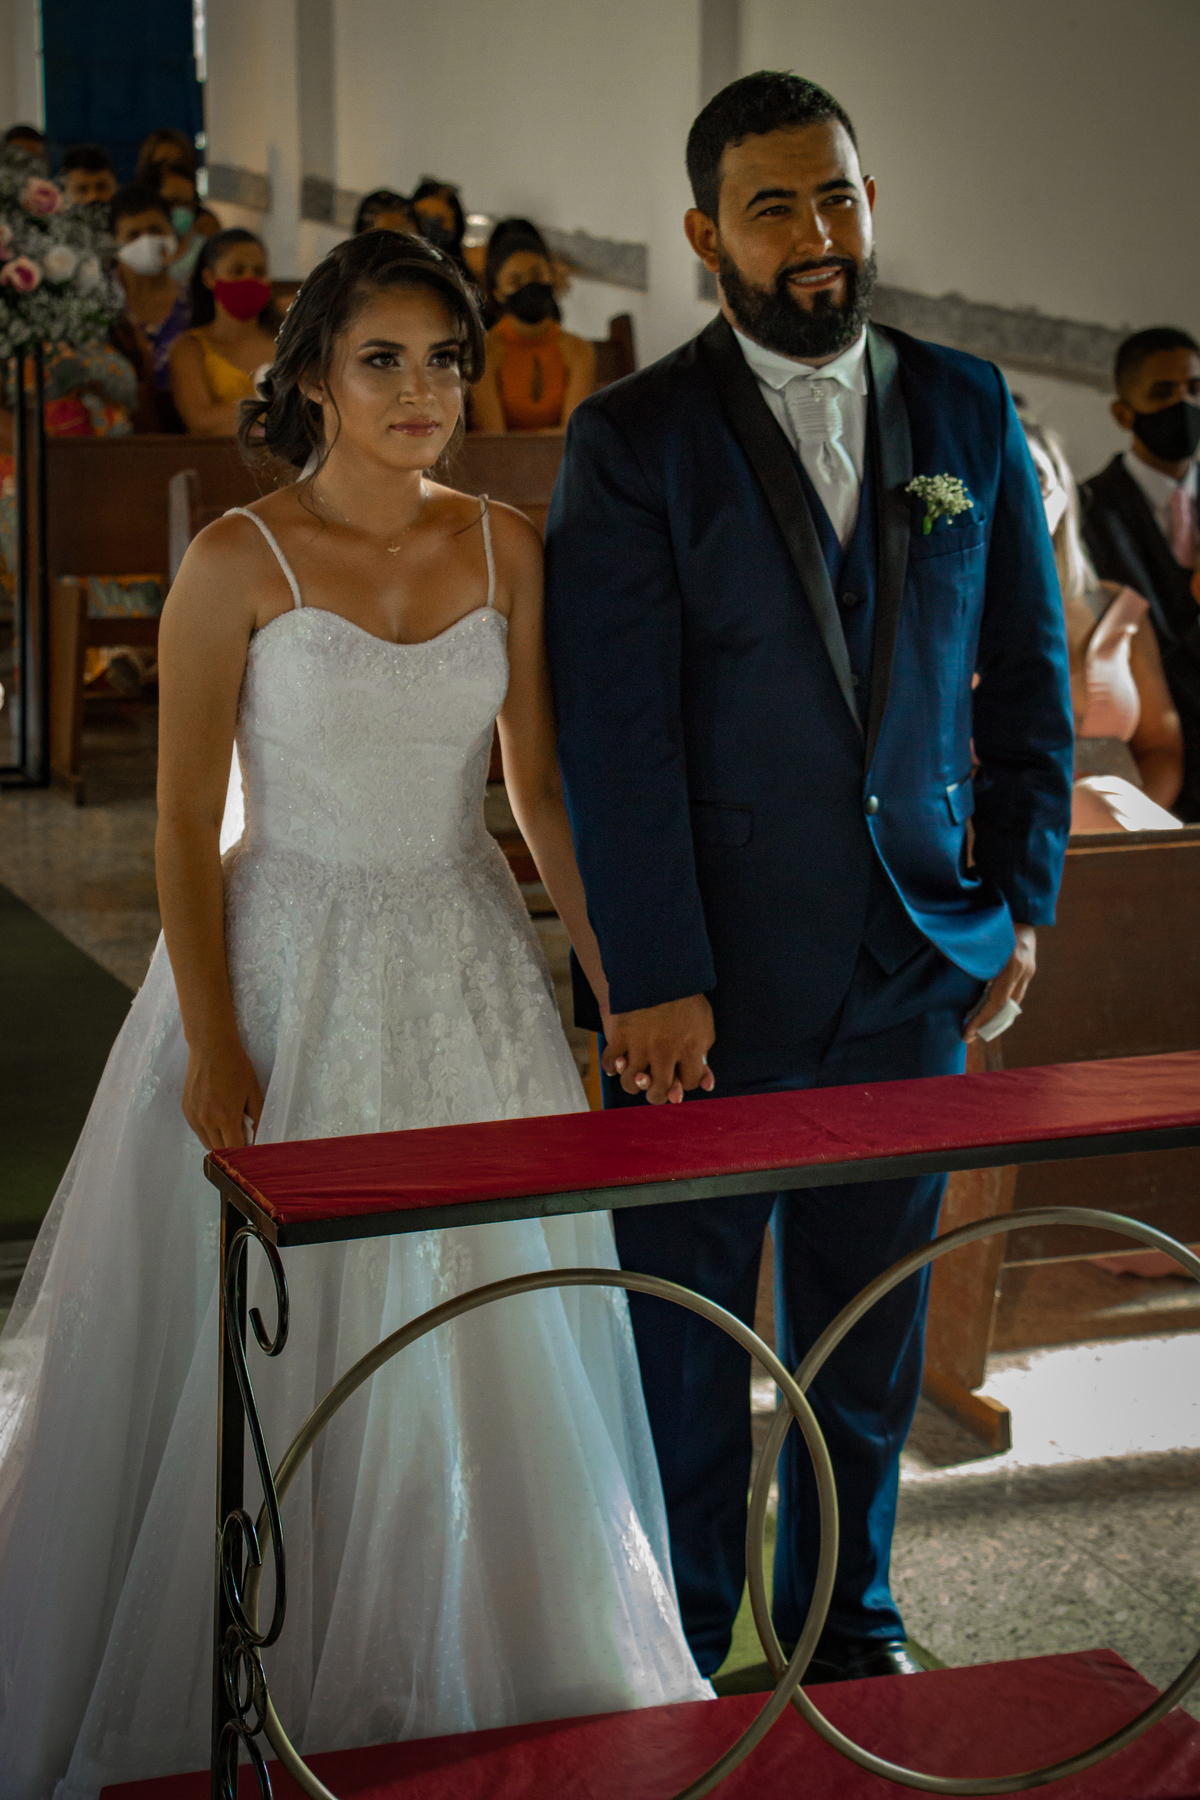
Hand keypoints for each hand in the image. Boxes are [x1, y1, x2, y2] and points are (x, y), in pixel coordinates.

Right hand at [182, 1033, 263, 1149]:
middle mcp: (206, 1120)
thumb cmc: (236, 1067)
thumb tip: (258, 1136)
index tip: (252, 1149)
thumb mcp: (253, 1091)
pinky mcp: (185, 1109)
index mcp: (225, 1117)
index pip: (234, 1148)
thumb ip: (257, 1117)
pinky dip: (208, 1131)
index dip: (245, 1152)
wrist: (210, 1047)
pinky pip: (198, 1130)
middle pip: (219, 1149)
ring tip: (230, 1129)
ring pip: (206, 1142)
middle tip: (243, 1139)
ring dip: (219, 1142)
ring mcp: (193, 1116)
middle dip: (232, 1149)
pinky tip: (217, 1119)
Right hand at [601, 995, 715, 1104]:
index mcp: (690, 1048)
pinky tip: (617, 1065)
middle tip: (654, 1090)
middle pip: (659, 1090)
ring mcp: (641, 1044)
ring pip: (631, 1082)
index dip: (685, 1082)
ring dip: (632, 1084)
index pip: (689, 1082)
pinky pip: (610, 1062)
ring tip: (634, 1078)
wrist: (659, 970)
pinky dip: (610, 1067)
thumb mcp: (704, 1025)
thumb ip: (704, 1054)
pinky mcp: (621, 1035)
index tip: (680, 1076)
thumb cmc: (685, 998)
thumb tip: (707, 1085)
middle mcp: (665, 1051)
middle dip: (658, 1095)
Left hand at [964, 925, 1036, 1041]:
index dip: (981, 1020)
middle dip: (988, 1024)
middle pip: (1006, 1007)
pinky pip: (1015, 991)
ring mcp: (1029, 969)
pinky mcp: (1029, 966)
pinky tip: (989, 1008)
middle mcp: (1024, 970)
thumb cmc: (998, 916)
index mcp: (1012, 965)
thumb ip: (974, 958)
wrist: (1023, 903)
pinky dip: (1002, 1002)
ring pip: (1012, 1002)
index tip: (966, 1033)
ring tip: (977, 1026)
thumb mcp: (983, 937)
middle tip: (969, 1036)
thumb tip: (954, 973)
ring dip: (996, 1016)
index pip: (996, 1003)